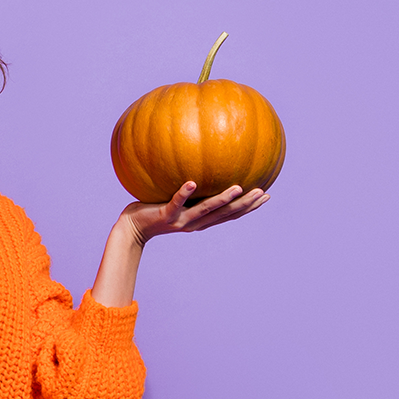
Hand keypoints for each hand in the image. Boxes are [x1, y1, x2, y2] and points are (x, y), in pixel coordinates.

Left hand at [121, 182, 269, 245]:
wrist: (132, 229)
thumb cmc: (153, 211)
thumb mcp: (176, 200)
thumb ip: (191, 191)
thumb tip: (201, 170)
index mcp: (201, 220)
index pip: (230, 215)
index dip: (249, 207)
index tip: (266, 196)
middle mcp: (195, 223)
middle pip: (225, 214)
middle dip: (245, 205)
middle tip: (262, 192)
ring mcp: (180, 221)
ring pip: (205, 210)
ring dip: (222, 200)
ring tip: (237, 187)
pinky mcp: (165, 216)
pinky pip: (176, 202)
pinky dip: (184, 193)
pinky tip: (192, 182)